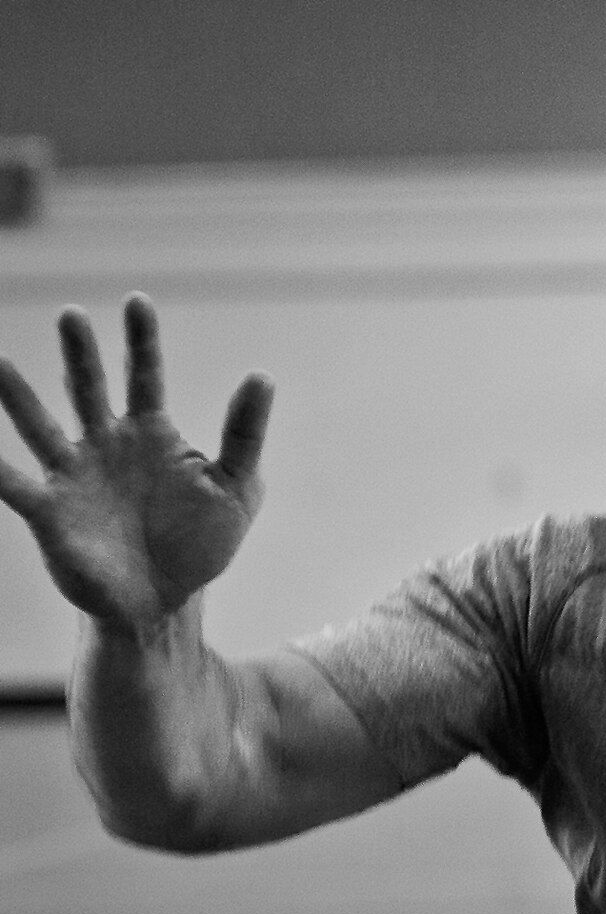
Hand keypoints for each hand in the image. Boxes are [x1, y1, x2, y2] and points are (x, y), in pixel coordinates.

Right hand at [0, 293, 273, 626]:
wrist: (164, 601)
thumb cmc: (200, 542)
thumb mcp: (237, 488)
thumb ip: (245, 435)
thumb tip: (261, 376)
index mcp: (151, 434)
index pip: (144, 375)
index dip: (141, 340)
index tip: (137, 301)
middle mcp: (105, 445)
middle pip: (88, 388)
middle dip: (79, 353)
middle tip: (71, 315)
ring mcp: (74, 475)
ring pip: (39, 425)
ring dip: (18, 394)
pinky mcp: (49, 512)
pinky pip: (13, 483)